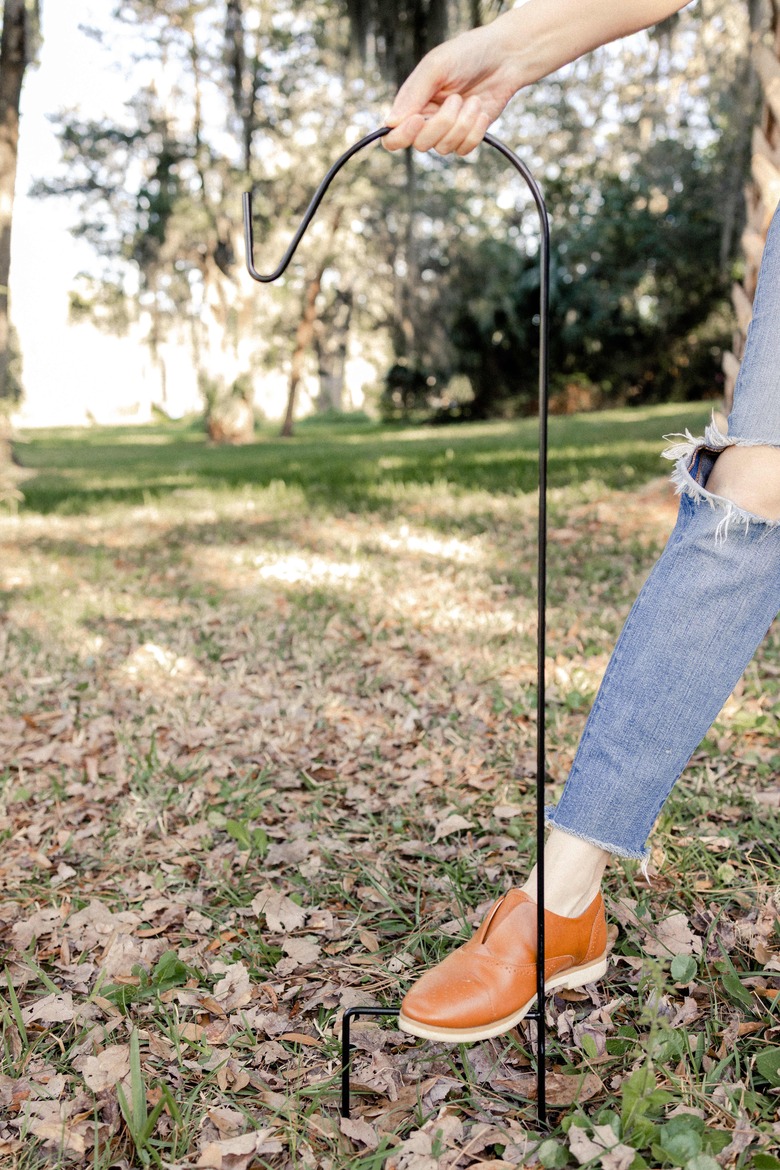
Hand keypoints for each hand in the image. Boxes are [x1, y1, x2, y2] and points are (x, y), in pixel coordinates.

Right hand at [382, 19, 520, 155]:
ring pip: (444, 148)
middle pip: (421, 144)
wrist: (504, 57)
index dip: (402, 136)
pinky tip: (480, 111)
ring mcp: (447, 130)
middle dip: (442, 124)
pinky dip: (474, 132)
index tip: (418, 120)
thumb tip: (391, 123)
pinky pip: (463, 149)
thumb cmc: (467, 54)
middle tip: (456, 98)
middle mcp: (426, 119)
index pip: (392, 135)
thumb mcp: (436, 66)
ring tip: (472, 100)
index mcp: (412, 102)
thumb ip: (413, 94)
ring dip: (462, 124)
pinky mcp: (467, 136)